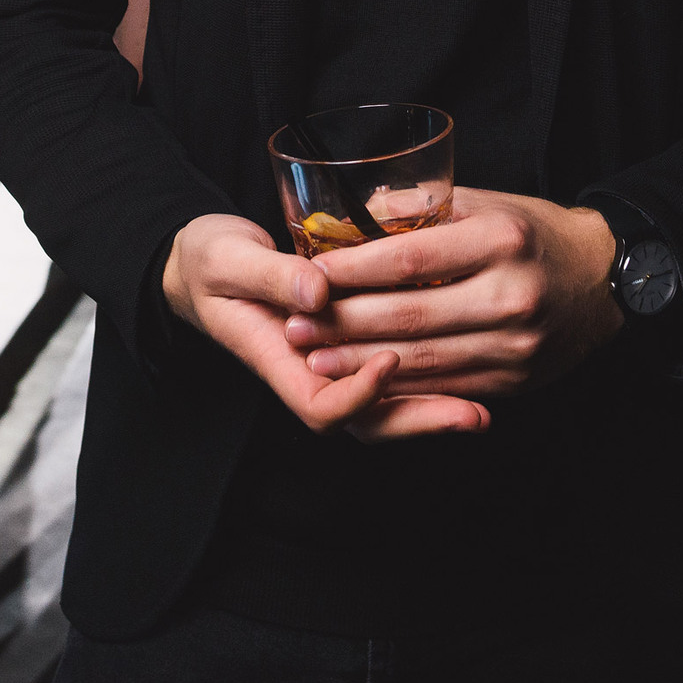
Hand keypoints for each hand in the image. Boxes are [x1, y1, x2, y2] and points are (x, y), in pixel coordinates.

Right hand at [162, 213, 489, 442]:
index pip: (319, 406)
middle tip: (472, 414)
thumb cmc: (210, 260)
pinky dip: (426, 377)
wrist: (202, 261)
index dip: (358, 396)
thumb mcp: (229, 259)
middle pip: (365, 422)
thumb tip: (319, 293)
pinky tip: (467, 368)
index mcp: (274, 360)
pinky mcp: (346, 344)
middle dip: (418, 421)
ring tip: (481, 408)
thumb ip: (273, 275)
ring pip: (383, 406)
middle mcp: (306, 372)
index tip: (390, 361)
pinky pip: (388, 374)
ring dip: (431, 407)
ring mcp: (327, 363)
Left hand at [284, 188, 622, 401]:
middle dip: (344, 324)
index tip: (311, 275)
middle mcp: (510, 294)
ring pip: (422, 360)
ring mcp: (515, 344)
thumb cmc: (534, 234)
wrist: (604, 282)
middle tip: (295, 327)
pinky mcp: (514, 379)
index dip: (354, 271)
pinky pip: (445, 386)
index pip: (410, 259)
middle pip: (409, 315)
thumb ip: (422, 209)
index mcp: (500, 240)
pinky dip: (399, 386)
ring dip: (360, 363)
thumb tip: (356, 215)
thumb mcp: (486, 203)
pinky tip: (362, 382)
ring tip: (315, 360)